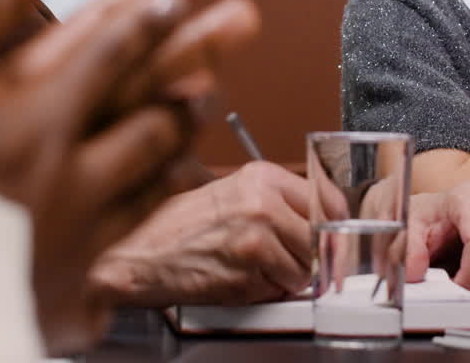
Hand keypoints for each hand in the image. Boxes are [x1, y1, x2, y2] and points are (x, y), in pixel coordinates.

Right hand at [0, 0, 259, 351]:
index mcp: (32, 111)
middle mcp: (72, 157)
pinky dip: (169, 185)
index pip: (104, 46)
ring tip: (211, 91)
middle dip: (198, 48)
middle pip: (148, 92)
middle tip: (241, 17)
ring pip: (156, 154)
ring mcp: (86, 212)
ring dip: (186, 117)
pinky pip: (145, 215)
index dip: (146, 11)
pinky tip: (186, 170)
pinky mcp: (89, 263)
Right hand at [89, 161, 312, 306]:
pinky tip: (238, 276)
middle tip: (284, 254)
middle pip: (320, 240)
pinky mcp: (244, 278)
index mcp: (261, 177)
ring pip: (304, 272)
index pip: (328, 201)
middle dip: (307, 254)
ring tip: (254, 264)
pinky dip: (264, 292)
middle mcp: (261, 205)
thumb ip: (279, 199)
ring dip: (285, 277)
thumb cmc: (178, 223)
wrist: (136, 252)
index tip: (331, 233)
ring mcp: (254, 243)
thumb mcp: (232, 190)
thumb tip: (324, 216)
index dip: (333, 224)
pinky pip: (278, 292)